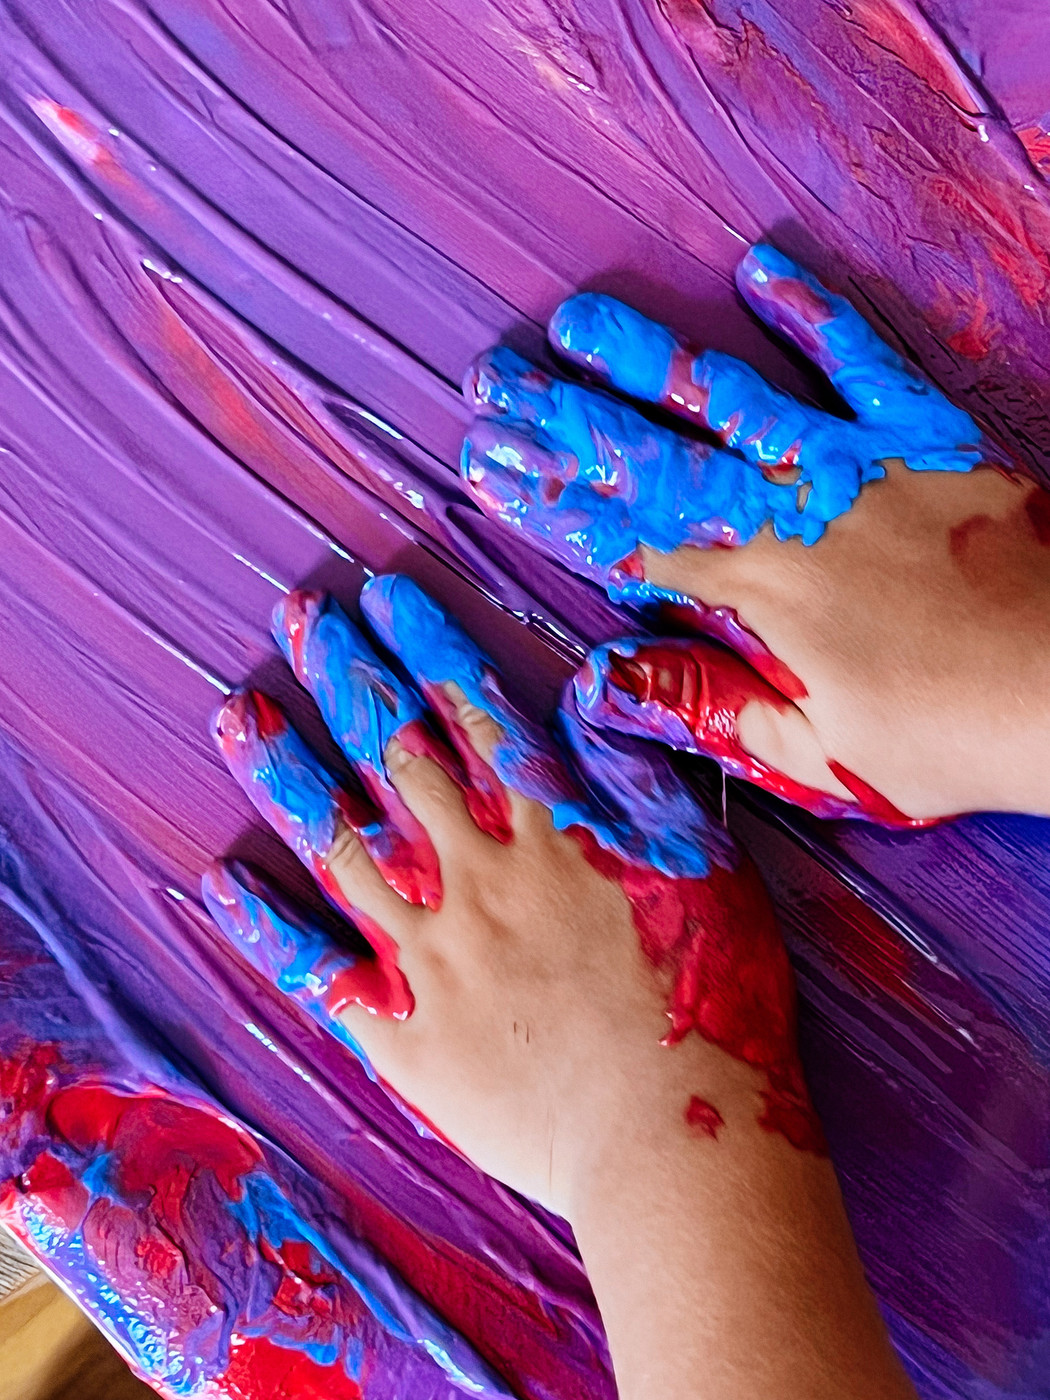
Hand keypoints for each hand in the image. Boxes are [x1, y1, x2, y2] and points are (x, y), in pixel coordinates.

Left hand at [206, 576, 815, 1215]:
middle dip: (346, 673)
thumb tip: (585, 693)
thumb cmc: (711, 1002)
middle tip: (300, 613)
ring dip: (288, 770)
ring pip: (338, 839)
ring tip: (240, 713)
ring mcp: (428, 951)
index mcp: (549, 830)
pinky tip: (222, 879)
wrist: (672, 1137)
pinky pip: (316, 967)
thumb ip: (636, 775)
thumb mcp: (704, 863)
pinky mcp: (401, 1029)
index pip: (472, 713)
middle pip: (395, 753)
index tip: (382, 594)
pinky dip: (266, 924)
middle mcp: (474, 873)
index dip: (425, 646)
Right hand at [462, 245, 1049, 821]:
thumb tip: (602, 680)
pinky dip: (811, 311)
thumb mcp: (813, 754)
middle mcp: (785, 511)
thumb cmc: (945, 732)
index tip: (486, 463)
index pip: (620, 536)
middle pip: (650, 453)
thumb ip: (706, 709)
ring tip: (579, 318)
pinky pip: (857, 356)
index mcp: (751, 592)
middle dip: (562, 417)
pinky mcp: (922, 432)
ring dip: (647, 355)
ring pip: (727, 393)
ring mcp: (852, 461)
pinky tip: (761, 268)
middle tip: (495, 380)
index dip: (546, 497)